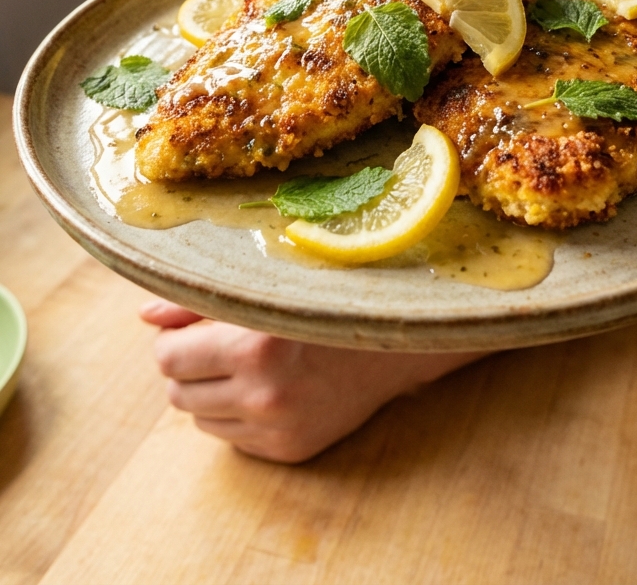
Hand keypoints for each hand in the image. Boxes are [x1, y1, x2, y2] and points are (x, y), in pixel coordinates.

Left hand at [140, 298, 481, 462]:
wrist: (390, 342)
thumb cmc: (321, 301)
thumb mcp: (263, 289)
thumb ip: (197, 302)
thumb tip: (144, 315)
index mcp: (254, 342)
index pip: (168, 358)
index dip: (172, 342)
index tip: (190, 330)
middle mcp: (264, 391)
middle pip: (177, 393)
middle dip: (187, 369)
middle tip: (218, 347)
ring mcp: (277, 426)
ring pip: (200, 419)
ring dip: (210, 393)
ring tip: (245, 367)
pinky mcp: (289, 449)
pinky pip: (231, 438)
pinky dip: (236, 415)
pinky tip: (267, 389)